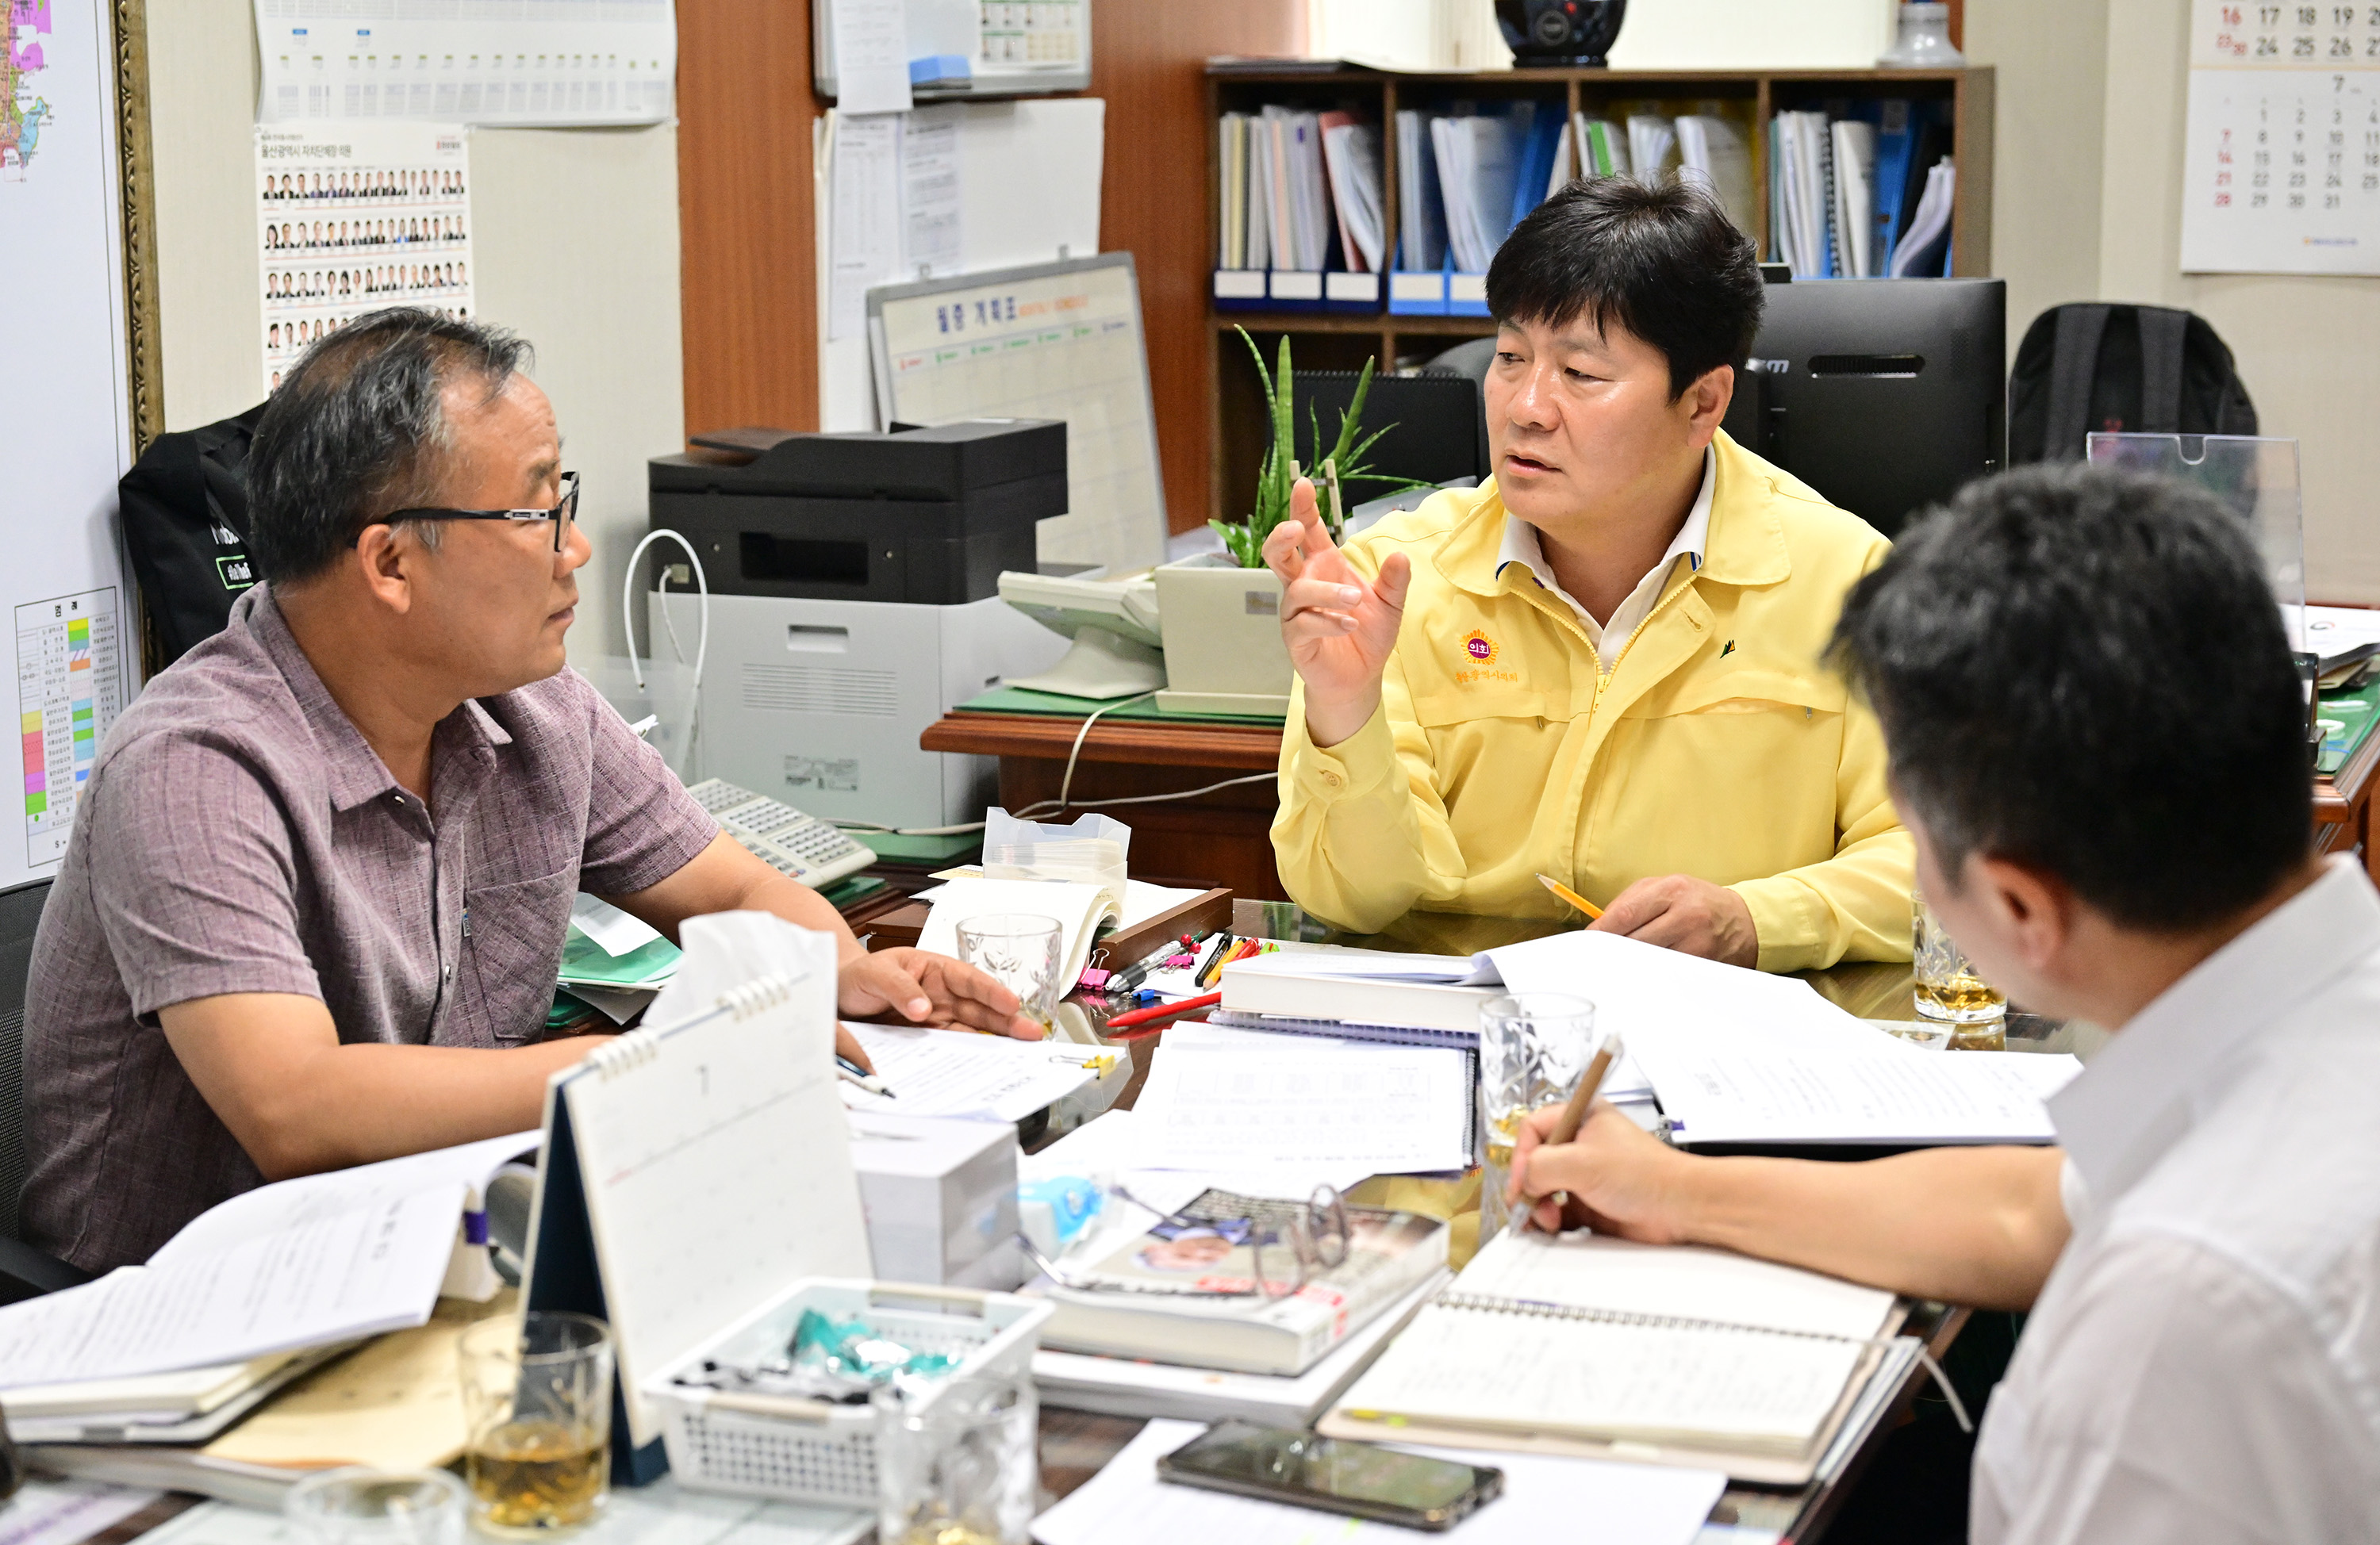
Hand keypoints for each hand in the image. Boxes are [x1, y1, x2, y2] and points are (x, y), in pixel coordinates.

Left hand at [837, 948, 1044, 1039]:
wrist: (836, 998)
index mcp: (935, 969)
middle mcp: (943, 994)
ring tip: (1020, 1052)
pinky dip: (971, 1055)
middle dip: (1007, 1020)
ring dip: (997, 1039)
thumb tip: (923, 1010)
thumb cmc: (857, 976)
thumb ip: (898, 989)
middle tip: (1031, 1033)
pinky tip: (987, 1063)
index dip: (991, 991)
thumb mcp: (874, 973)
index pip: (968, 979)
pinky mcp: (930, 1039)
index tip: (1010, 1003)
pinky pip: (954, 1046)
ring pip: (974, 1028)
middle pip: (980, 1007)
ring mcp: (939, 1017)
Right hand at [1263, 477, 1411, 746]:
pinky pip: (1304, 624)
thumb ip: (1394, 581)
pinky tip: (1350, 624)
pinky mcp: (1296, 639)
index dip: (1303, 509)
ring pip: (1296, 591)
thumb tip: (1400, 556)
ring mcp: (1296, 612)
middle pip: (1278, 553)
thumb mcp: (1390, 605)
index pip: (1309, 532)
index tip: (1303, 485)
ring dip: (1326, 592)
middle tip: (1297, 529)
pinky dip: (1328, 621)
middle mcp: (1304, 585)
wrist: (1360, 678)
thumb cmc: (1367, 635)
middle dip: (1282, 537)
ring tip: (1355, 599)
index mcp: (1324, 568)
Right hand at [1507, 1100, 1699, 1240]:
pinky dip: (1551, 1222)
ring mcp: (1585, 1176)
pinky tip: (1553, 1228)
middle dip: (1529, 1186)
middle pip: (1535, 1162)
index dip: (1522, 1156)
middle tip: (1527, 1206)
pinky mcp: (1591, 1204)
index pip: (1533, 1130)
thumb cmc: (1646, 1175)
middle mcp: (1581, 1145)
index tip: (1521, 1181)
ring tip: (1548, 1220)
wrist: (1681, 1208)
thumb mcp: (1583, 1163)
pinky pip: (1559, 1212)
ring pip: (1544, 1189)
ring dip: (1539, 1206)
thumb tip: (1523, 1181)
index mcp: (1580, 1118)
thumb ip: (1541, 1166)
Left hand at [1590, 874, 1757, 966]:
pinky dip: (1651, 973)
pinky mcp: (1703, 965)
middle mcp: (1686, 915)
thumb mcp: (1666, 887)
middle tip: (1601, 955)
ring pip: (1648, 961)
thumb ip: (1631, 901)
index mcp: (1673, 890)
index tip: (1588, 940)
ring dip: (1630, 964)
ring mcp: (1697, 943)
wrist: (1744, 921)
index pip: (1626, 914)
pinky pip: (1666, 973)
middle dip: (1613, 950)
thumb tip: (1599, 926)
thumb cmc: (1697, 901)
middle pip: (1634, 941)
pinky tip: (1647, 970)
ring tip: (1624, 962)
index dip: (1602, 931)